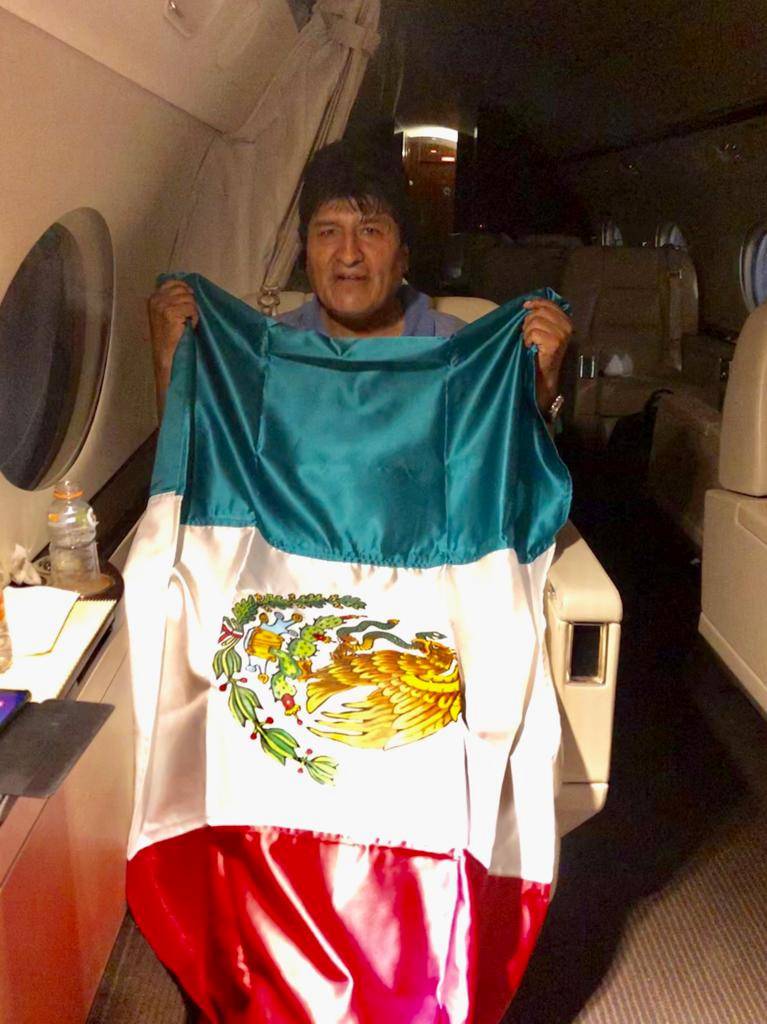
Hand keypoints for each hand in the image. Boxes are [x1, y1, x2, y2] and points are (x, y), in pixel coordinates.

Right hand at [147, 279, 198, 417]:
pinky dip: (194, 317)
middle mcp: (155, 300)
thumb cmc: (168, 338)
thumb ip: (170, 301)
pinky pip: (191, 308)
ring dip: (193, 311)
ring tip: (188, 322)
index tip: (191, 295)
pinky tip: (190, 326)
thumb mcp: (164, 315)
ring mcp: (162, 306)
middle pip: (182, 290)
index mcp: (153, 298)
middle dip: (190, 301)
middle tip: (189, 315)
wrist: (165, 356)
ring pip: (188, 299)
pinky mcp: (170, 313)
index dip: (184, 287)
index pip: (172, 282)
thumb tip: (187, 290)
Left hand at [522, 299, 571, 411]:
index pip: (550, 304)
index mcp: (566, 321)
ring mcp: (562, 335)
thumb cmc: (540, 353)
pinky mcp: (554, 343)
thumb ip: (541, 317)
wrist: (543, 376)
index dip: (536, 302)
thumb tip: (528, 304)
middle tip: (527, 334)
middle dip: (528, 321)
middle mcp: (567, 327)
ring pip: (535, 322)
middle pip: (540, 312)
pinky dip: (528, 340)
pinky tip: (530, 347)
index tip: (525, 306)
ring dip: (527, 332)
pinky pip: (534, 333)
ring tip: (529, 342)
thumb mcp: (544, 331)